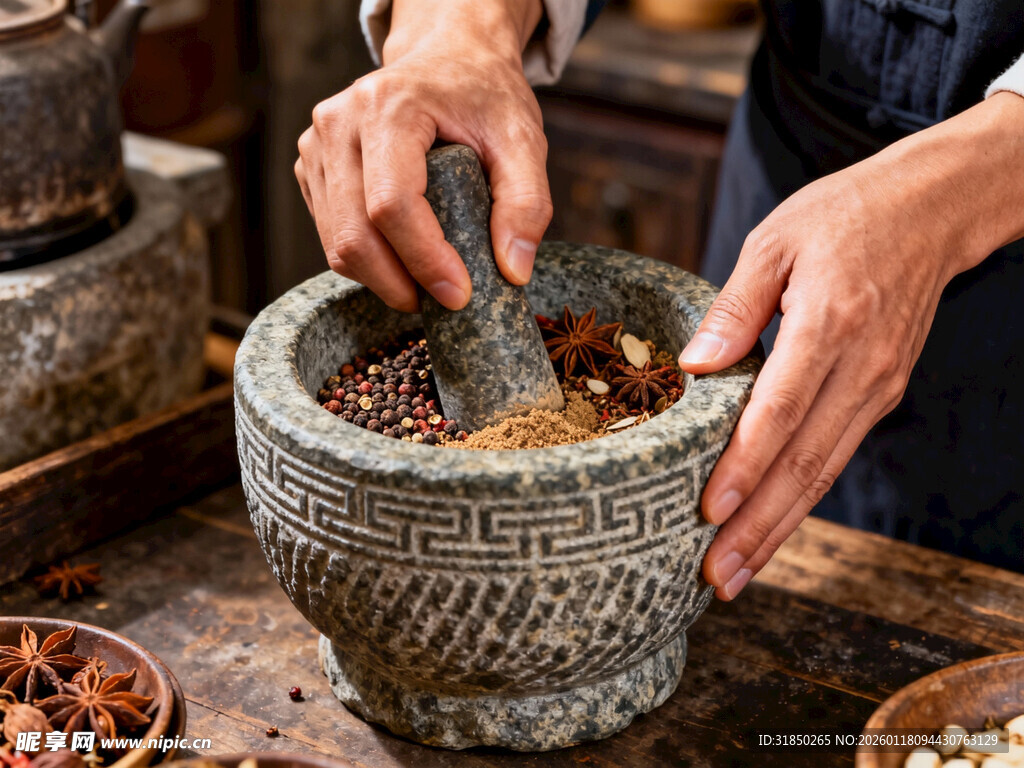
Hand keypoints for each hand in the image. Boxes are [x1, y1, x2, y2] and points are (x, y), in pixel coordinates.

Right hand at [294, 0, 550, 311]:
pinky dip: (367, 261)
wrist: (447, 59)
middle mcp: (339, 123)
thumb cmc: (483, 96)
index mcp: (388, 107)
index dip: (423, 260)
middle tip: (444, 301)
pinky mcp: (312, 167)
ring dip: (382, 279)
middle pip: (354, 234)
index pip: (392, 205)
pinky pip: (330, 235)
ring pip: (336, 243)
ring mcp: (317, 146)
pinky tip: (403, 255)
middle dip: (399, 284)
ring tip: (428, 281)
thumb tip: (513, 272)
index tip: (460, 295)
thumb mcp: (523, 138)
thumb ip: (527, 202)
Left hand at [679, 92, 1023, 599]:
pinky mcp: (880, 393)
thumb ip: (733, 307)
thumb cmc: (845, 216)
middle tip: (715, 578)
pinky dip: (801, 499)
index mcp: (829, 324)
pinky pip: (834, 456)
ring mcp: (877, 387)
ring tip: (736, 574)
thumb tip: (693, 367)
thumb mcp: (775, 240)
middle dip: (757, 526)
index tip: (708, 511)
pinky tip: (770, 526)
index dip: (744, 466)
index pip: (780, 411)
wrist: (933, 210)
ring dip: (778, 528)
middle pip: (804, 463)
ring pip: (822, 473)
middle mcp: (861, 368)